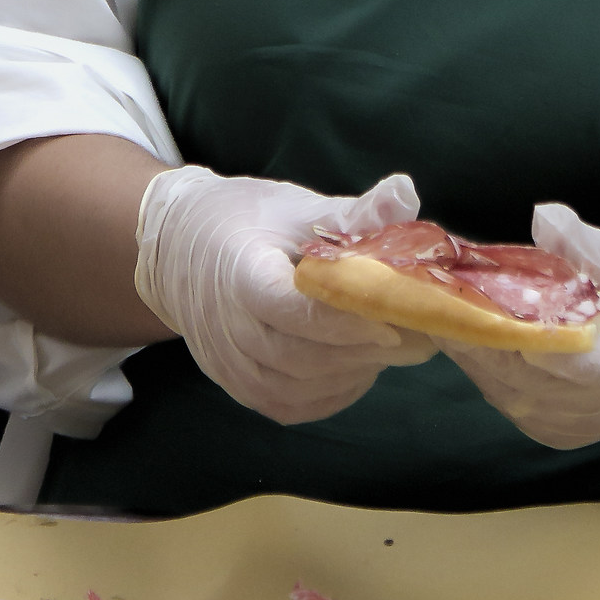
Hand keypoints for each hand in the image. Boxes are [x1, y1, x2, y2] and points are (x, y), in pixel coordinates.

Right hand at [135, 167, 434, 424]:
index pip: (291, 311)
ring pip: (301, 387)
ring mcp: (230, 366)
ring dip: (354, 371)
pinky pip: (292, 405)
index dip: (344, 322)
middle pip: (302, 356)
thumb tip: (406, 194)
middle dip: (366, 349)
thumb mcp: (296, 207)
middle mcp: (228, 329)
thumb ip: (352, 213)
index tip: (395, 320)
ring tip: (397, 344)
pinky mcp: (240, 388)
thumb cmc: (244, 221)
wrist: (178, 250)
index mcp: (240, 275)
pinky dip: (333, 391)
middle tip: (421, 332)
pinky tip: (361, 365)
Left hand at [443, 203, 599, 449]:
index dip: (543, 343)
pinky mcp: (552, 431)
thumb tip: (544, 217)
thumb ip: (587, 245)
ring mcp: (576, 426)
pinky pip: (504, 396)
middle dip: (485, 332)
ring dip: (473, 346)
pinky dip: (482, 362)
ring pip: (507, 389)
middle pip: (532, 378)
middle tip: (442, 292)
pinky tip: (464, 328)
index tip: (503, 312)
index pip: (588, 364)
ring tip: (442, 304)